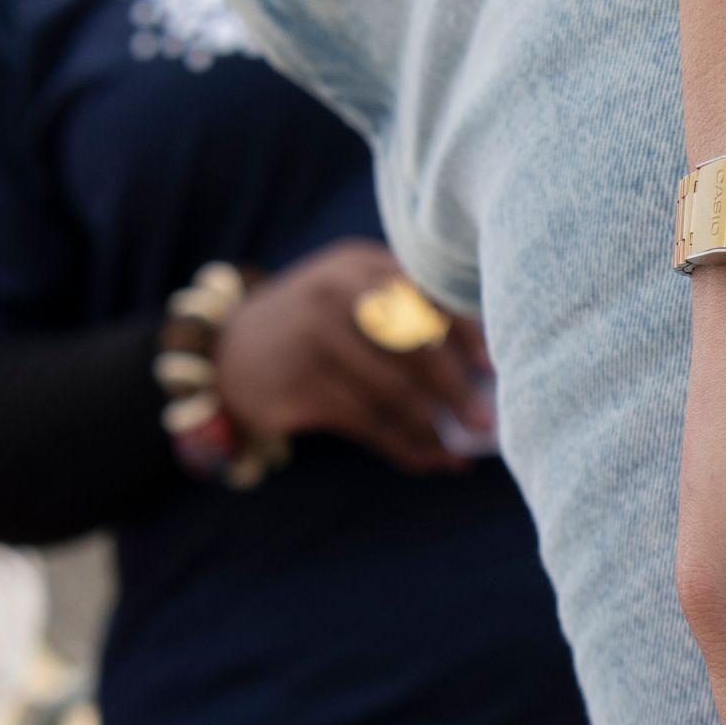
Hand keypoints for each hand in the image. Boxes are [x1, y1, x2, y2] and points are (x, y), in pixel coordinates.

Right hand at [214, 240, 491, 474]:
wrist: (230, 352)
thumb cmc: (317, 328)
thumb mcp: (351, 298)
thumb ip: (406, 317)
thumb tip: (481, 378)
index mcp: (361, 264)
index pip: (428, 293)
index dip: (468, 333)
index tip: (495, 369)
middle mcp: (337, 293)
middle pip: (414, 347)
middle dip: (457, 390)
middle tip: (487, 424)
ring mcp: (315, 337)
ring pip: (393, 393)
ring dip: (432, 430)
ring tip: (457, 453)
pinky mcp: (301, 383)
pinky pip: (368, 422)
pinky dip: (403, 446)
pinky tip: (426, 460)